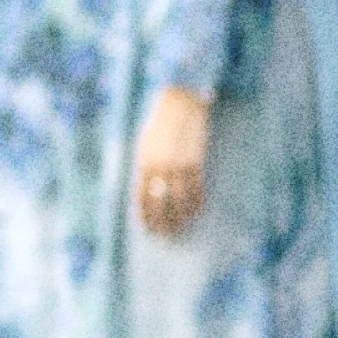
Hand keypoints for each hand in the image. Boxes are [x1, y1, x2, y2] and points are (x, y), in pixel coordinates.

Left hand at [134, 85, 211, 234]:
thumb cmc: (160, 123)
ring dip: (180, 216)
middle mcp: (159, 163)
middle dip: (161, 219)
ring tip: (180, 229)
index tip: (147, 229)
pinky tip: (195, 213)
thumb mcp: (145, 141)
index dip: (144, 213)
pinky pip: (196, 188)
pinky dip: (196, 203)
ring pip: (179, 198)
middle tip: (165, 235)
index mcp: (142, 159)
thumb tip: (147, 188)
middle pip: (159, 199)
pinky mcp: (196, 160)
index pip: (141, 194)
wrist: (181, 102)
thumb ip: (145, 164)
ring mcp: (178, 162)